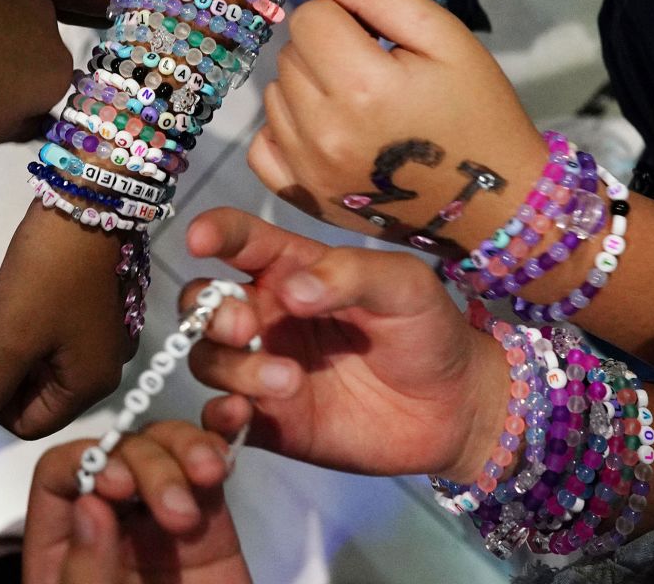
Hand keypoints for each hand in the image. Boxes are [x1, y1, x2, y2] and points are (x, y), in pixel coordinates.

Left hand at [0, 202, 134, 438]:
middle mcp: (102, 365)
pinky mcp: (92, 305)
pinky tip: (8, 290)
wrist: (86, 205)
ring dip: (2, 337)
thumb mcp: (9, 339)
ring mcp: (99, 334)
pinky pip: (49, 330)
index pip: (30, 423)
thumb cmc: (48, 276)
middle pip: (32, 389)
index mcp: (90, 383)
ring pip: (36, 357)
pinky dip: (22, 318)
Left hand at [24, 421, 249, 583]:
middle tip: (173, 510)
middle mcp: (107, 528)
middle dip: (148, 464)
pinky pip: (211, 473)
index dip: (88, 462)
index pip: (59, 476)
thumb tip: (90, 503)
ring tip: (209, 478)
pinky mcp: (211, 532)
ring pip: (166, 453)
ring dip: (187, 450)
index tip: (117, 487)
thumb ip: (86, 574)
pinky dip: (220, 439)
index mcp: (60, 551)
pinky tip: (232, 422)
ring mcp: (159, 526)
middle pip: (118, 455)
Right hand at [179, 208, 508, 481]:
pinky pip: (220, 417)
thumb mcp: (404, 285)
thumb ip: (350, 275)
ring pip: (208, 359)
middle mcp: (265, 316)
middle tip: (247, 325)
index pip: (239, 241)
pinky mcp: (267, 420)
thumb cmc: (426, 331)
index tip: (200, 238)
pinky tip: (241, 415)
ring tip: (287, 382)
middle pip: (202, 303)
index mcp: (290, 270)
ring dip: (233, 367)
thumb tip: (290, 290)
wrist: (454, 411)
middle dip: (210, 311)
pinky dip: (218, 416)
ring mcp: (260, 369)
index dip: (213, 232)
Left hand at [249, 0, 546, 255]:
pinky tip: (321, 131)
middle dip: (325, 51)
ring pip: (274, 95)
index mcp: (363, 85)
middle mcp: (324, 131)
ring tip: (354, 104)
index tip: (376, 39)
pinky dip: (283, 131)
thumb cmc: (476, 111)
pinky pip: (259, 147)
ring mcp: (308, 169)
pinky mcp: (302, 196)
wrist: (491, 201)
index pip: (309, 17)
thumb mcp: (446, 38)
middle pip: (290, 55)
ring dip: (305, 89)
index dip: (343, 17)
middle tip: (372, 72)